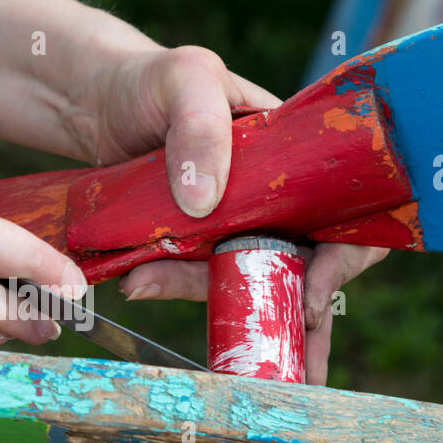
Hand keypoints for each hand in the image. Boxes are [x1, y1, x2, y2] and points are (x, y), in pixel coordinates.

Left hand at [74, 45, 387, 383]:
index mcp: (299, 155)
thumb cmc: (152, 77)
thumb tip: (206, 201)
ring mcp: (235, 222)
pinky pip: (195, 275)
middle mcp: (277, 194)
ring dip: (211, 298)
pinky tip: (136, 282)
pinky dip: (169, 284)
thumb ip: (201, 126)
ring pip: (245, 277)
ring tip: (150, 287)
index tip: (312, 297)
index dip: (343, 263)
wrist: (92, 96)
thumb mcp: (185, 80)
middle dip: (295, 314)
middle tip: (283, 365)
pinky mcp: (193, 241)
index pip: (350, 216)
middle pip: (302, 263)